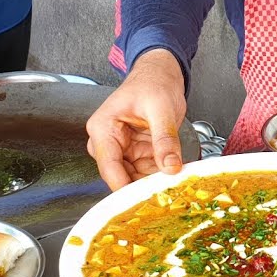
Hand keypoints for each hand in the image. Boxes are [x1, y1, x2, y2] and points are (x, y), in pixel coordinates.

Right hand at [85, 49, 186, 190]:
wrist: (160, 75)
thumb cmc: (153, 82)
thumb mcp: (161, 108)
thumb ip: (164, 138)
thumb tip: (170, 166)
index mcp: (103, 128)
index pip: (109, 167)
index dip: (124, 188)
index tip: (144, 202)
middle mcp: (107, 142)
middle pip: (120, 176)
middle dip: (141, 188)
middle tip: (165, 198)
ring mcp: (121, 149)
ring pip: (134, 178)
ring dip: (152, 184)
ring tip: (173, 189)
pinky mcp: (136, 153)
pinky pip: (146, 172)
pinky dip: (159, 176)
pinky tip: (173, 179)